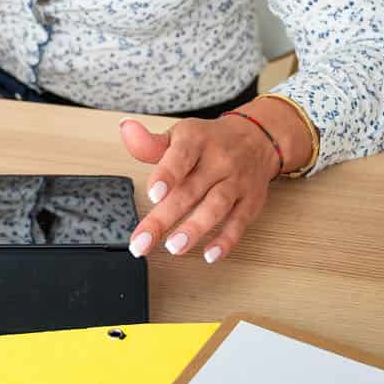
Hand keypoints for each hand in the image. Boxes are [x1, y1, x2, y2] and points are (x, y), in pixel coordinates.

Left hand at [118, 113, 279, 263]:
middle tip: (143, 241)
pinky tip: (210, 254)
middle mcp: (219, 160)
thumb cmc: (210, 142)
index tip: (153, 194)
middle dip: (165, 218)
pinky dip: (226, 240)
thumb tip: (127, 129)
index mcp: (196, 140)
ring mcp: (236, 181)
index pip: (180, 157)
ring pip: (216, 206)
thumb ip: (151, 142)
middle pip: (190, 190)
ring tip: (174, 247)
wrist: (256, 139)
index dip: (166, 175)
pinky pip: (239, 222)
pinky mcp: (250, 201)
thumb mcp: (180, 135)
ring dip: (195, 229)